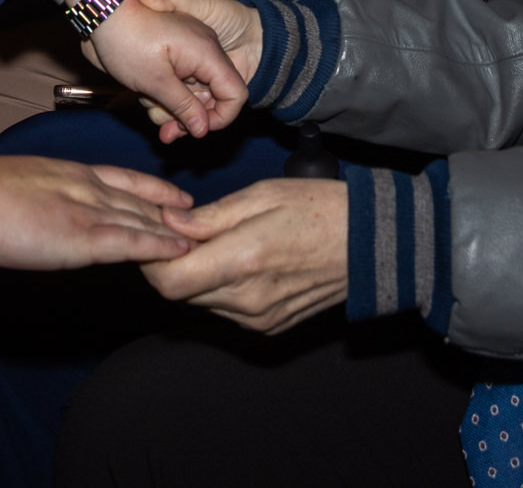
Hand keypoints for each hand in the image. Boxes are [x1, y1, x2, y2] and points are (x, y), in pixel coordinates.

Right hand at [0, 145, 192, 268]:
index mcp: (73, 174)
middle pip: (143, 200)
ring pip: (144, 219)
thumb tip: (48, 212)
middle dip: (174, 212)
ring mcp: (90, 211)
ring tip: (203, 240)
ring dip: (175, 231)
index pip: (126, 179)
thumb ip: (45, 198)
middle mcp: (90, 187)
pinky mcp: (85, 236)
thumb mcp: (22, 188)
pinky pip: (132, 241)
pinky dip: (159, 247)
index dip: (155, 189)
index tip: (178, 196)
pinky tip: (179, 253)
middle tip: (204, 222)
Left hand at [83, 0, 248, 140]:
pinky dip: (165, 95)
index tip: (195, 130)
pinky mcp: (174, 58)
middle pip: (213, 98)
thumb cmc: (126, 42)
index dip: (220, 117)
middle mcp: (204, 52)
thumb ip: (184, 106)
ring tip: (147, 102)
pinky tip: (144, 95)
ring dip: (172, 107)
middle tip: (165, 130)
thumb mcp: (155, 80)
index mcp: (207, 52)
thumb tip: (203, 130)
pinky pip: (180, 84)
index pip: (235, 93)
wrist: (101, 13)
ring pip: (193, 94)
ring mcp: (189, 53)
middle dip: (189, 116)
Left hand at [146, 178, 347, 332]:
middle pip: (180, 292)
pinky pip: (226, 309)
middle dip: (172, 262)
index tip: (156, 233)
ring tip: (217, 242)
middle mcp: (248, 299)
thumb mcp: (262, 195)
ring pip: (201, 301)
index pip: (169, 280)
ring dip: (197, 275)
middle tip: (184, 231)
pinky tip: (241, 261)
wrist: (371, 245)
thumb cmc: (319, 208)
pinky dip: (221, 287)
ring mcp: (259, 318)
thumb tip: (168, 221)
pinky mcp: (269, 327)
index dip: (151, 258)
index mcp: (244, 260)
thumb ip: (210, 216)